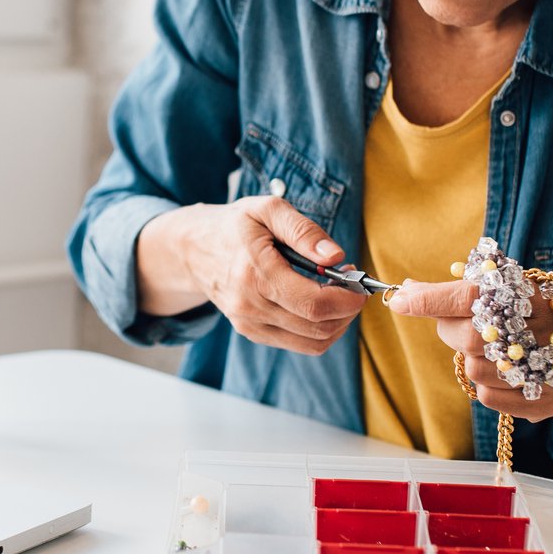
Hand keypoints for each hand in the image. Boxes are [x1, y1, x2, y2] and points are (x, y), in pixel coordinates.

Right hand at [137, 198, 366, 355]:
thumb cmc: (234, 226)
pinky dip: (319, 328)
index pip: (315, 305)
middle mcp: (251, 308)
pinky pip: (298, 343)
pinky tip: (318, 302)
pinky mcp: (252, 333)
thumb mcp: (267, 210)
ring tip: (338, 294)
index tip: (360, 284)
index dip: (348, 299)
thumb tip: (335, 257)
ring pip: (312, 343)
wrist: (193, 249)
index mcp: (256, 275)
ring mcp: (250, 325)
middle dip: (347, 310)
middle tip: (353, 285)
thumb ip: (303, 230)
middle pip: (318, 328)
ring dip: (337, 323)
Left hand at [385, 278, 552, 422]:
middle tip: (469, 326)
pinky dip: (488, 385)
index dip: (433, 298)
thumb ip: (453, 293)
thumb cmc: (528, 315)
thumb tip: (405, 291)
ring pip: (475, 370)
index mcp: (530, 293)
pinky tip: (507, 373)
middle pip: (468, 337)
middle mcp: (544, 329)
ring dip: (475, 360)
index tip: (399, 300)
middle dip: (454, 332)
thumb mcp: (501, 292)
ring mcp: (547, 367)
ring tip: (499, 350)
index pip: (472, 294)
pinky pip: (488, 396)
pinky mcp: (545, 400)